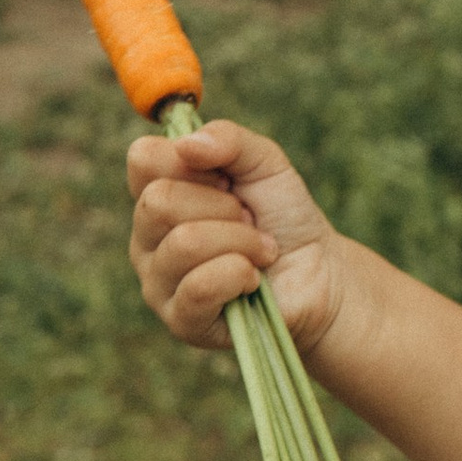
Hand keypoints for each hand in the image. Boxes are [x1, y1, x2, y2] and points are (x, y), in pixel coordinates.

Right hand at [127, 118, 346, 358]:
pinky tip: (252, 280)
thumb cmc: (282, 215)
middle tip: (249, 220)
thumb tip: (186, 145)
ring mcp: (158, 282)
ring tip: (260, 251)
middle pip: (159, 201)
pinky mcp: (180, 321)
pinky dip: (240, 275)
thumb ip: (228, 139)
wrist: (319, 270)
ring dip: (241, 242)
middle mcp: (146, 237)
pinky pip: (199, 287)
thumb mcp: (265, 162)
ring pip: (184, 243)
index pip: (142, 158)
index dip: (193, 162)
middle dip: (224, 207)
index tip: (226, 180)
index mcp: (157, 193)